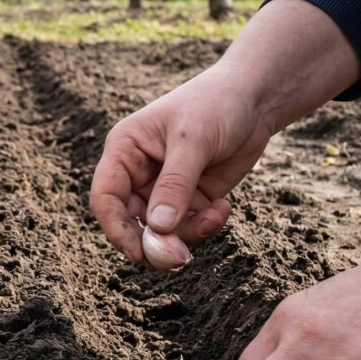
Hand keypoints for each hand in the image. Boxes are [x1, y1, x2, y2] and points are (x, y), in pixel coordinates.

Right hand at [88, 0, 360, 266]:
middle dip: (155, 243)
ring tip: (216, 215)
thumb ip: (175, 184)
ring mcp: (163, 189)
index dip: (117, 229)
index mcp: (125, 151)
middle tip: (180, 259)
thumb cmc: (215, 104)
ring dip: (186, 236)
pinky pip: (188, 228)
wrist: (254, 99)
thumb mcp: (194, 141)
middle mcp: (138, 173)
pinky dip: (204, 227)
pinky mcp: (189, 200)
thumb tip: (159, 227)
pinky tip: (224, 207)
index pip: (106, 198)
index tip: (139, 252)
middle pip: (130, 223)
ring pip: (160, 232)